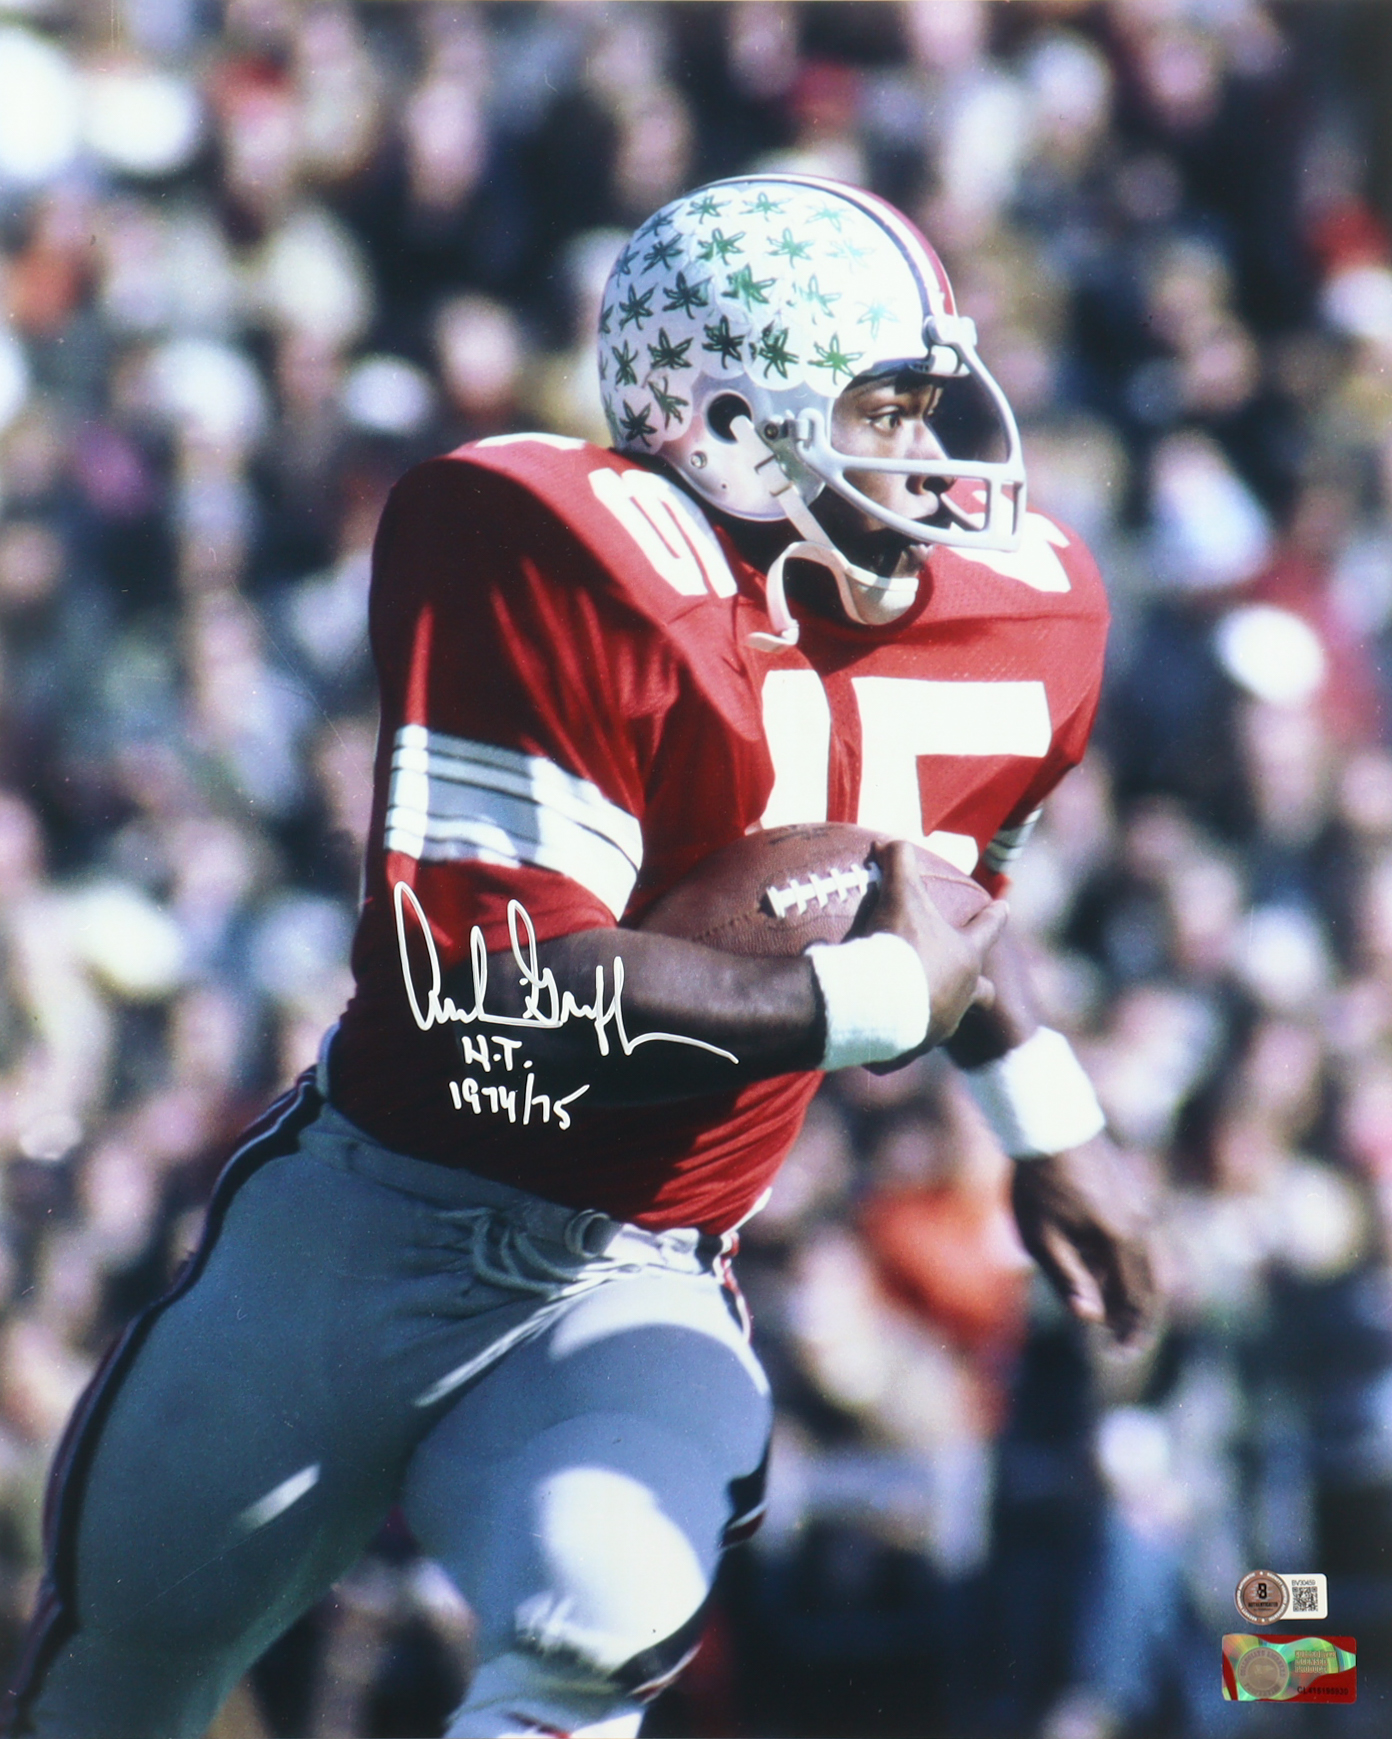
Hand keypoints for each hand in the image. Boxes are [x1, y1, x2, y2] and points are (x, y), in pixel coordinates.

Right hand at [867, 840, 1008, 1050]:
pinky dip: (892, 1046)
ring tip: (906, 1007)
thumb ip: (900, 862)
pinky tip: (876, 1044)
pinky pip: (902, 1049)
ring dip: (931, 1012)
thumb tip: (892, 841)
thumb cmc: (896, 944)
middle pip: (982, 990)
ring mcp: (939, 1026)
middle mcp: (962, 995)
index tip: (1004, 906)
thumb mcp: (899, 894)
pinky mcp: (911, 1050)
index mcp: (965, 956)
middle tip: (968, 980)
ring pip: (943, 1020)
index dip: (996, 915)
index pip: (989, 929)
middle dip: (978, 985)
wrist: (874, 1000)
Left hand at [1010, 1136, 1156, 1347]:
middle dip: (1137, 1318)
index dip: (1129, 1331)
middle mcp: (1140, 1224)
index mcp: (1120, 1239)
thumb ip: (1068, 1279)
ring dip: (1134, 1291)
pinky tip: (1102, 1271)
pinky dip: (1129, 1264)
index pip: (1135, 1299)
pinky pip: (1139, 1239)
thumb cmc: (1037, 1183)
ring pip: (1147, 1262)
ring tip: (1110, 1312)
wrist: (1046, 1121)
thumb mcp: (1041, 1238)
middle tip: (1122, 1345)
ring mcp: (1140, 1205)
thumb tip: (1092, 1319)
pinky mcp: (1132, 1192)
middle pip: (1150, 1284)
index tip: (1117, 1354)